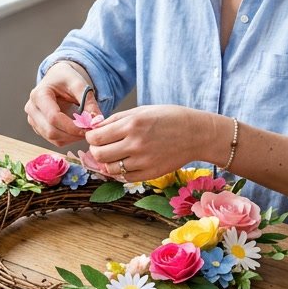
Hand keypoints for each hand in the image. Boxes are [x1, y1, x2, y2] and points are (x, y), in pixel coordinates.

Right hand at [25, 62, 103, 147]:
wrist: (56, 78)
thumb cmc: (66, 78)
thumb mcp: (78, 83)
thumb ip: (88, 101)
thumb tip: (96, 120)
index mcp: (38, 95)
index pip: (53, 118)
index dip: (72, 126)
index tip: (89, 127)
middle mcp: (32, 109)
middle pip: (51, 131)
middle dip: (73, 134)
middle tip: (90, 130)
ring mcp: (33, 120)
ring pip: (53, 138)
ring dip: (72, 138)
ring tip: (85, 129)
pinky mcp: (38, 128)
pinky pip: (54, 140)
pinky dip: (68, 138)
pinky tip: (77, 130)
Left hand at [84, 105, 211, 182]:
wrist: (195, 134)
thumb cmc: (169, 118)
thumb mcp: (141, 111)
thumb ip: (116, 120)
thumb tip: (95, 129)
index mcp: (132, 124)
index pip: (96, 137)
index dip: (91, 137)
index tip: (94, 136)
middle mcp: (135, 144)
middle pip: (99, 154)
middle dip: (95, 150)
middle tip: (101, 146)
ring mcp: (143, 161)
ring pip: (110, 168)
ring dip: (107, 162)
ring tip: (114, 154)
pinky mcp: (150, 174)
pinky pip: (125, 177)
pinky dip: (121, 171)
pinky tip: (126, 162)